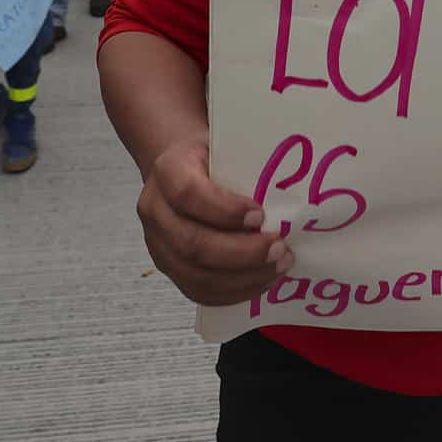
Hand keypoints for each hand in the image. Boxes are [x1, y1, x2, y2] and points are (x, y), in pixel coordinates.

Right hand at [138, 139, 290, 306]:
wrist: (180, 171)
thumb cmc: (209, 160)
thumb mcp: (225, 148)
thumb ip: (246, 170)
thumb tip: (286, 204)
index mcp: (167, 172)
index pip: (188, 195)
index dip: (225, 210)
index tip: (261, 215)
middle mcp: (155, 211)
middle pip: (191, 243)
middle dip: (242, 253)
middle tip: (280, 249)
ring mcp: (158, 245)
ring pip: (196, 275)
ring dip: (243, 277)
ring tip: (278, 266)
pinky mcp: (169, 269)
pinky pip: (199, 292)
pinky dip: (235, 292)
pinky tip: (262, 280)